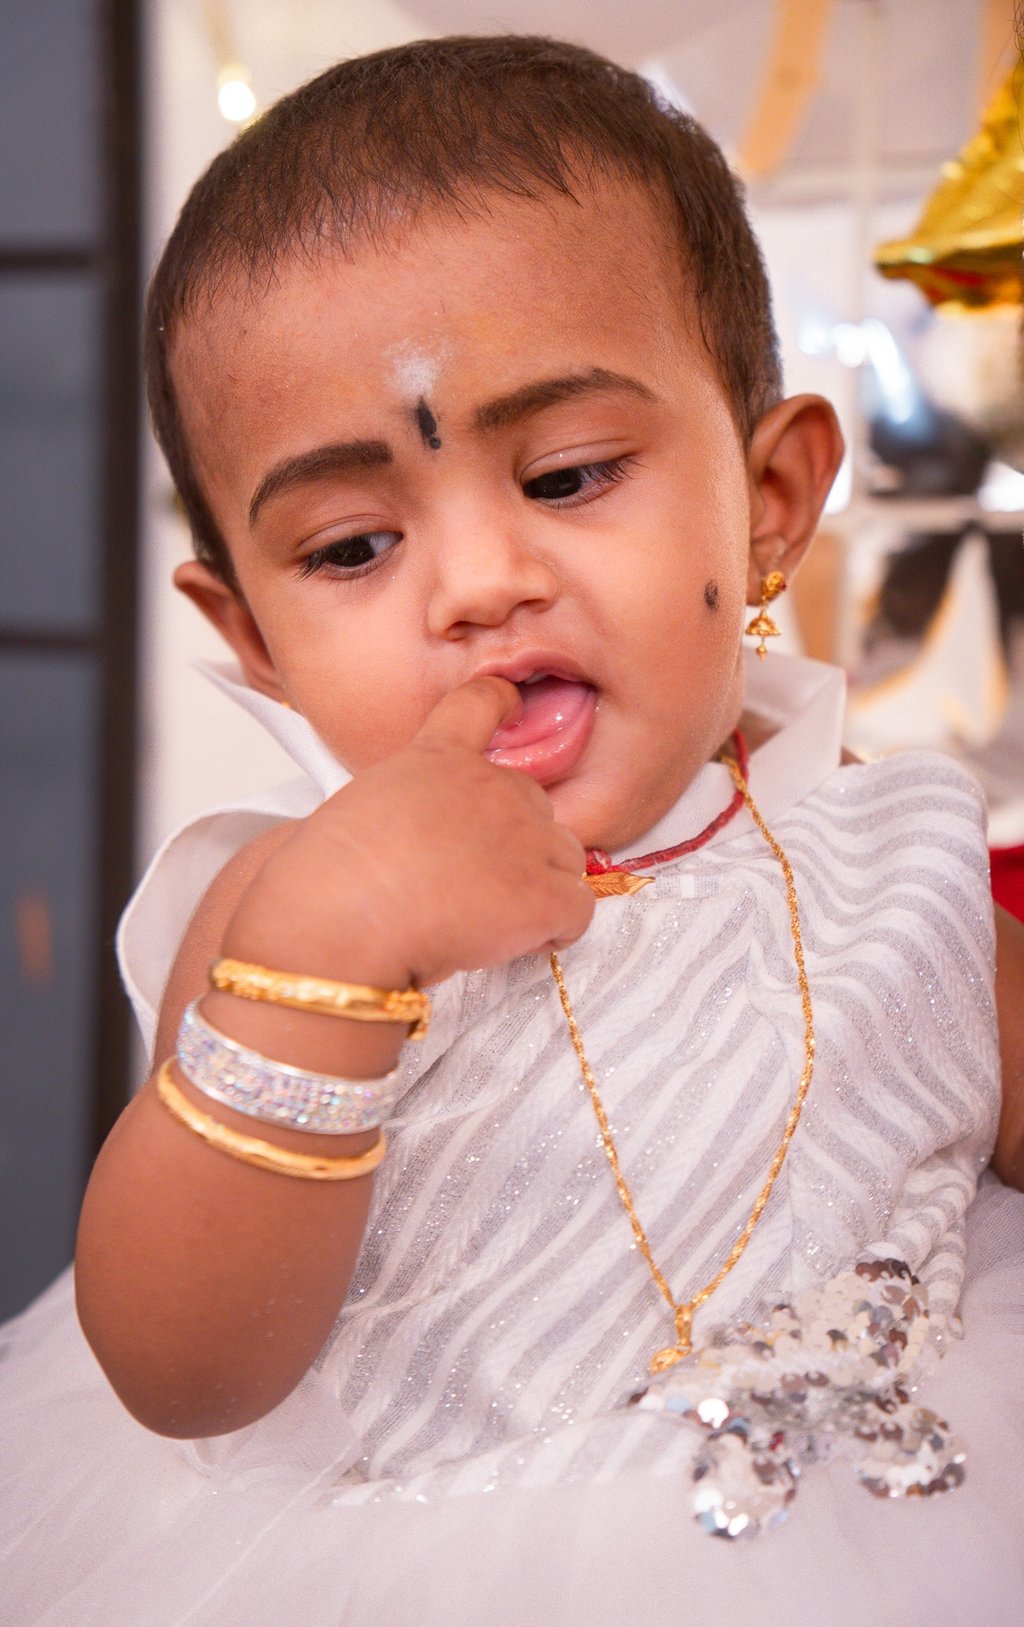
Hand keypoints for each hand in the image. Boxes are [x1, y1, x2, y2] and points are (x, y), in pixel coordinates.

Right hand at [224, 678, 594, 987]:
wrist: (339, 919)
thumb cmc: (325, 879)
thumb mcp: (345, 813)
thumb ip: (385, 809)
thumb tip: (358, 840)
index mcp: (435, 759)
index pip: (480, 703)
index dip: (503, 703)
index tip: (512, 705)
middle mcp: (490, 786)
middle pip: (534, 803)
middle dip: (515, 841)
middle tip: (470, 883)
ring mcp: (524, 837)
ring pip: (564, 858)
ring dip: (541, 886)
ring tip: (490, 920)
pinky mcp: (543, 894)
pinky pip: (577, 911)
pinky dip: (556, 930)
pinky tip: (517, 942)